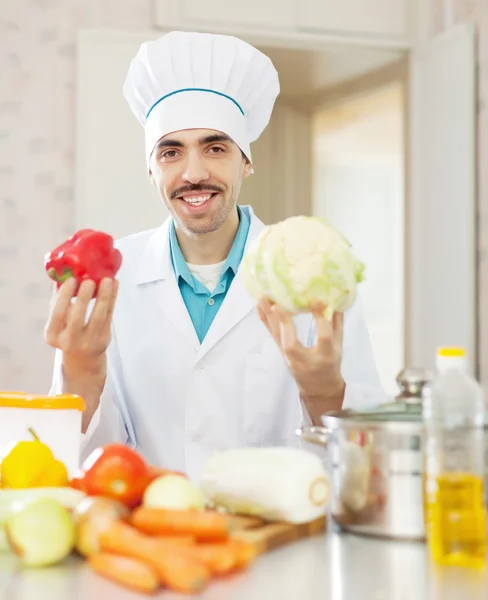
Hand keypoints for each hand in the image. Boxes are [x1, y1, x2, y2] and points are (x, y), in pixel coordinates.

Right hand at [45, 278, 117, 360]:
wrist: (82, 357)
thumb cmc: (67, 331)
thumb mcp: (58, 321)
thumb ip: (58, 300)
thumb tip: (60, 272)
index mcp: (52, 335)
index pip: (57, 314)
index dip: (64, 296)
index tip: (71, 280)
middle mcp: (69, 341)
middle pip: (77, 318)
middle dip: (84, 298)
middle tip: (90, 280)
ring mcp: (88, 342)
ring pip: (98, 317)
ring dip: (104, 297)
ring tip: (108, 280)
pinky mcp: (104, 340)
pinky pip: (109, 317)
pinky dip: (112, 300)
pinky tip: (114, 286)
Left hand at [257, 299, 344, 424]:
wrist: (318, 387)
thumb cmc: (330, 363)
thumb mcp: (339, 346)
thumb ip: (336, 323)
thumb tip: (335, 299)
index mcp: (325, 356)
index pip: (323, 337)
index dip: (320, 319)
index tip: (316, 300)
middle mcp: (304, 360)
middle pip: (291, 344)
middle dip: (284, 323)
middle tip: (276, 305)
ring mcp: (289, 358)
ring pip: (277, 338)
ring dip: (269, 317)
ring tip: (262, 298)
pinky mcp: (280, 353)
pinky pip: (272, 335)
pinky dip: (265, 320)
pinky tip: (259, 307)